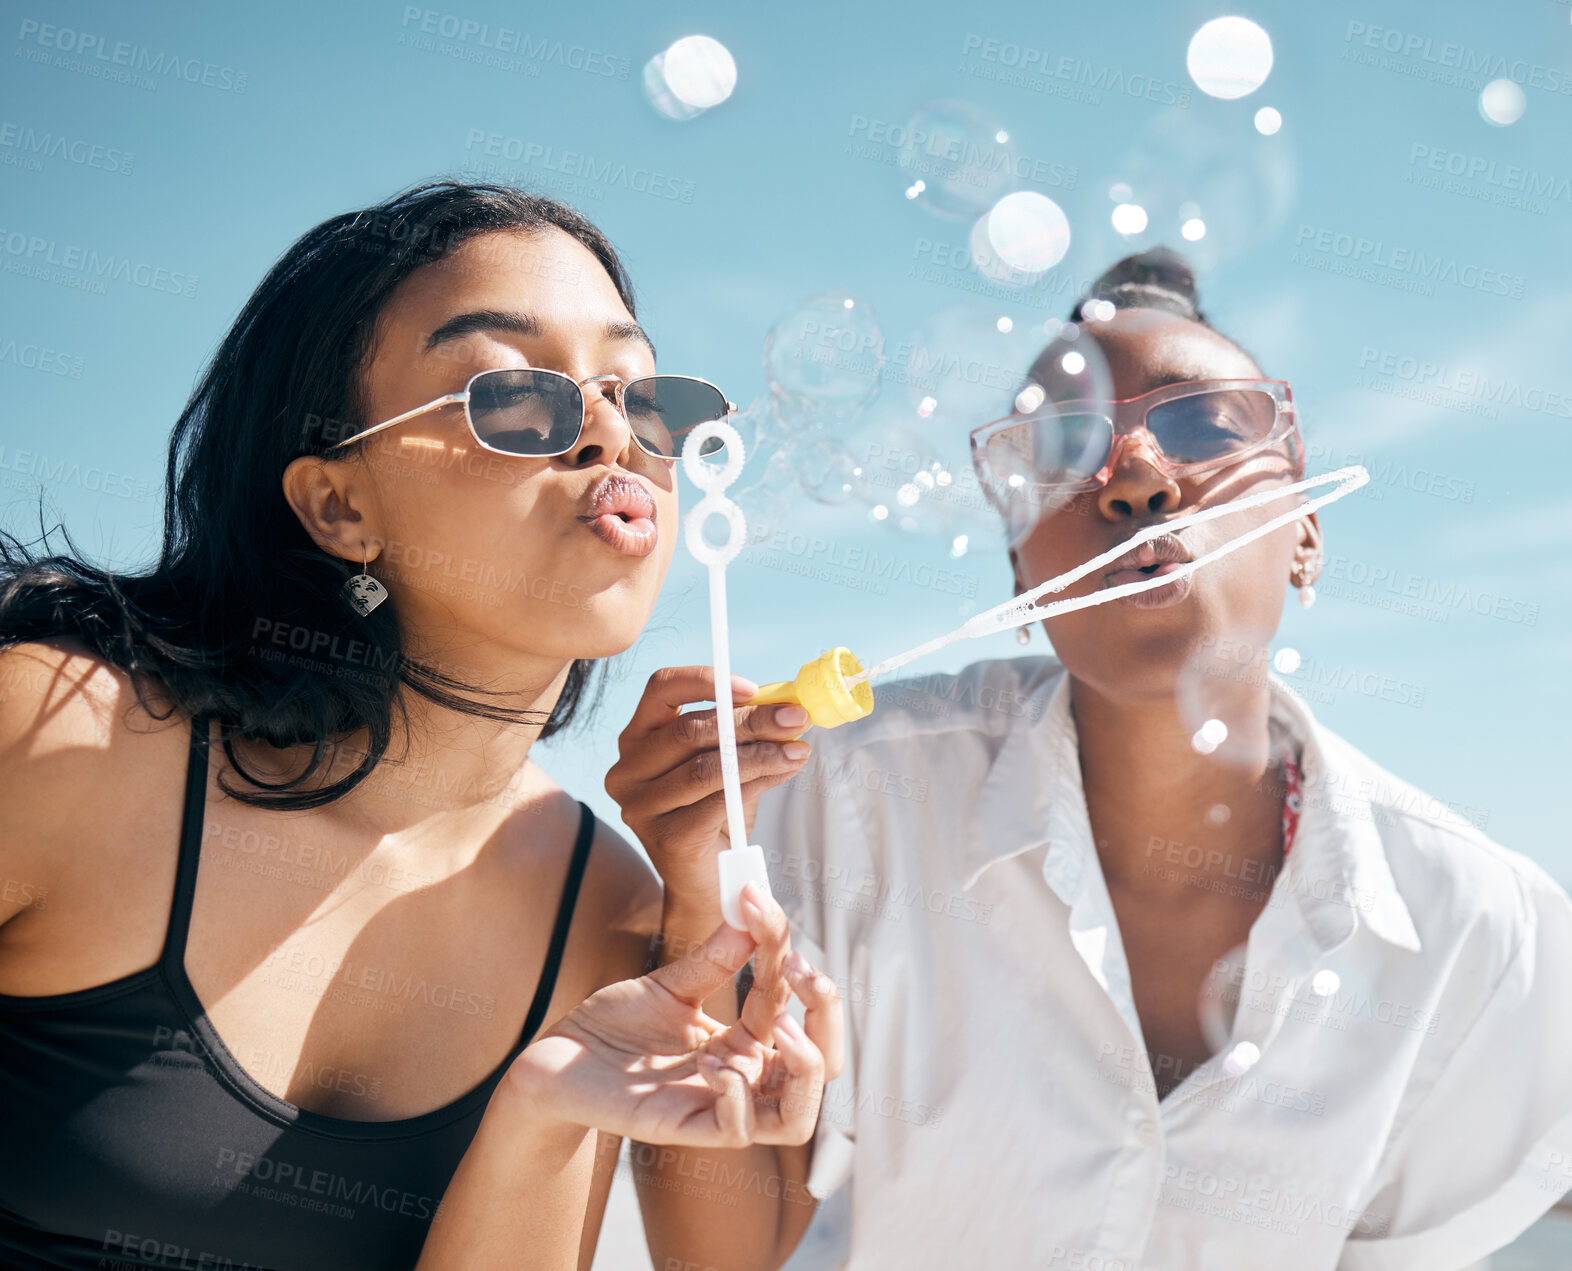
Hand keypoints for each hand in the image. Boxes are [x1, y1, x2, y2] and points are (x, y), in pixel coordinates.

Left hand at [508, 884, 843, 1147]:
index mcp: (746, 1040)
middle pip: (823, 1065)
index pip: (793, 1003)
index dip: (787, 953)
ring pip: (798, 1118)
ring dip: (803, 1066)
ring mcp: (718, 1106)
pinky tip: (709, 1064)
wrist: (558, 1056)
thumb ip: (716, 955)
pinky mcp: (684, 1128)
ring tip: (778, 1023)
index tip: (759, 902)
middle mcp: (743, 1075)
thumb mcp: (672, 982)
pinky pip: (736, 1131)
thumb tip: (754, 906)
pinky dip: (735, 1095)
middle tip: (797, 969)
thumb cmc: (617, 1025)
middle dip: (826, 1015)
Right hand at [605, 666, 812, 913]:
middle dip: (750, 720)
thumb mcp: (729, 765)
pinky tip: (783, 772)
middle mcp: (628, 770)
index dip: (705, 681)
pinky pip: (717, 801)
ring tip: (797, 749)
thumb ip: (747, 736)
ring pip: (707, 766)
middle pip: (690, 729)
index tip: (752, 687)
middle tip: (795, 717)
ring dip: (761, 753)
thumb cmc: (717, 815)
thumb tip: (789, 711)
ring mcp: (640, 807)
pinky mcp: (665, 838)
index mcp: (637, 738)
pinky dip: (757, 781)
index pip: (660, 689)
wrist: (710, 882)